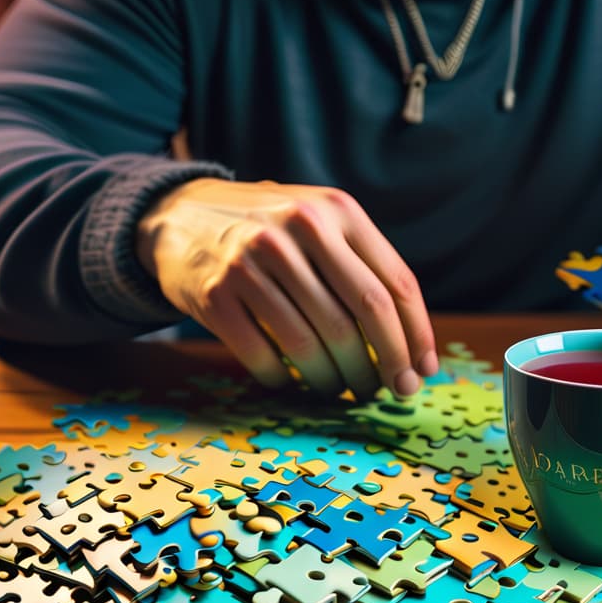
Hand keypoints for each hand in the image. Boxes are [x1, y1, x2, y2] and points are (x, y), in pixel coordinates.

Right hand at [136, 178, 437, 398]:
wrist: (180, 216)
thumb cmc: (268, 231)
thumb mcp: (319, 222)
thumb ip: (361, 265)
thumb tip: (410, 345)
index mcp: (337, 211)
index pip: (395, 284)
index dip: (416, 336)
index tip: (422, 371)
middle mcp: (298, 228)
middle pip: (363, 314)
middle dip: (386, 363)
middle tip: (388, 391)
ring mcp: (252, 261)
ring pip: (315, 342)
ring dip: (336, 379)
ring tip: (341, 389)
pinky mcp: (215, 294)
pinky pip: (264, 356)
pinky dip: (285, 380)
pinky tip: (291, 382)